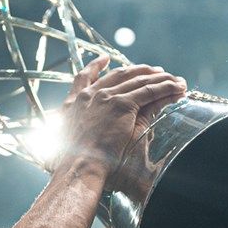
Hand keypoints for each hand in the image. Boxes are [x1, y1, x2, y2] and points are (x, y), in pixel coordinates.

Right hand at [57, 56, 186, 180]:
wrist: (77, 169)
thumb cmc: (68, 168)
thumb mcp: (60, 148)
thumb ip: (62, 144)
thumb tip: (49, 159)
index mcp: (72, 104)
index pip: (84, 77)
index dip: (95, 66)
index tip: (103, 59)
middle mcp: (89, 95)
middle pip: (119, 74)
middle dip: (139, 70)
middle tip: (154, 71)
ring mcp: (106, 98)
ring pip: (138, 81)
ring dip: (159, 79)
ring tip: (174, 80)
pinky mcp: (122, 105)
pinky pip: (149, 91)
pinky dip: (166, 88)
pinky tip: (177, 87)